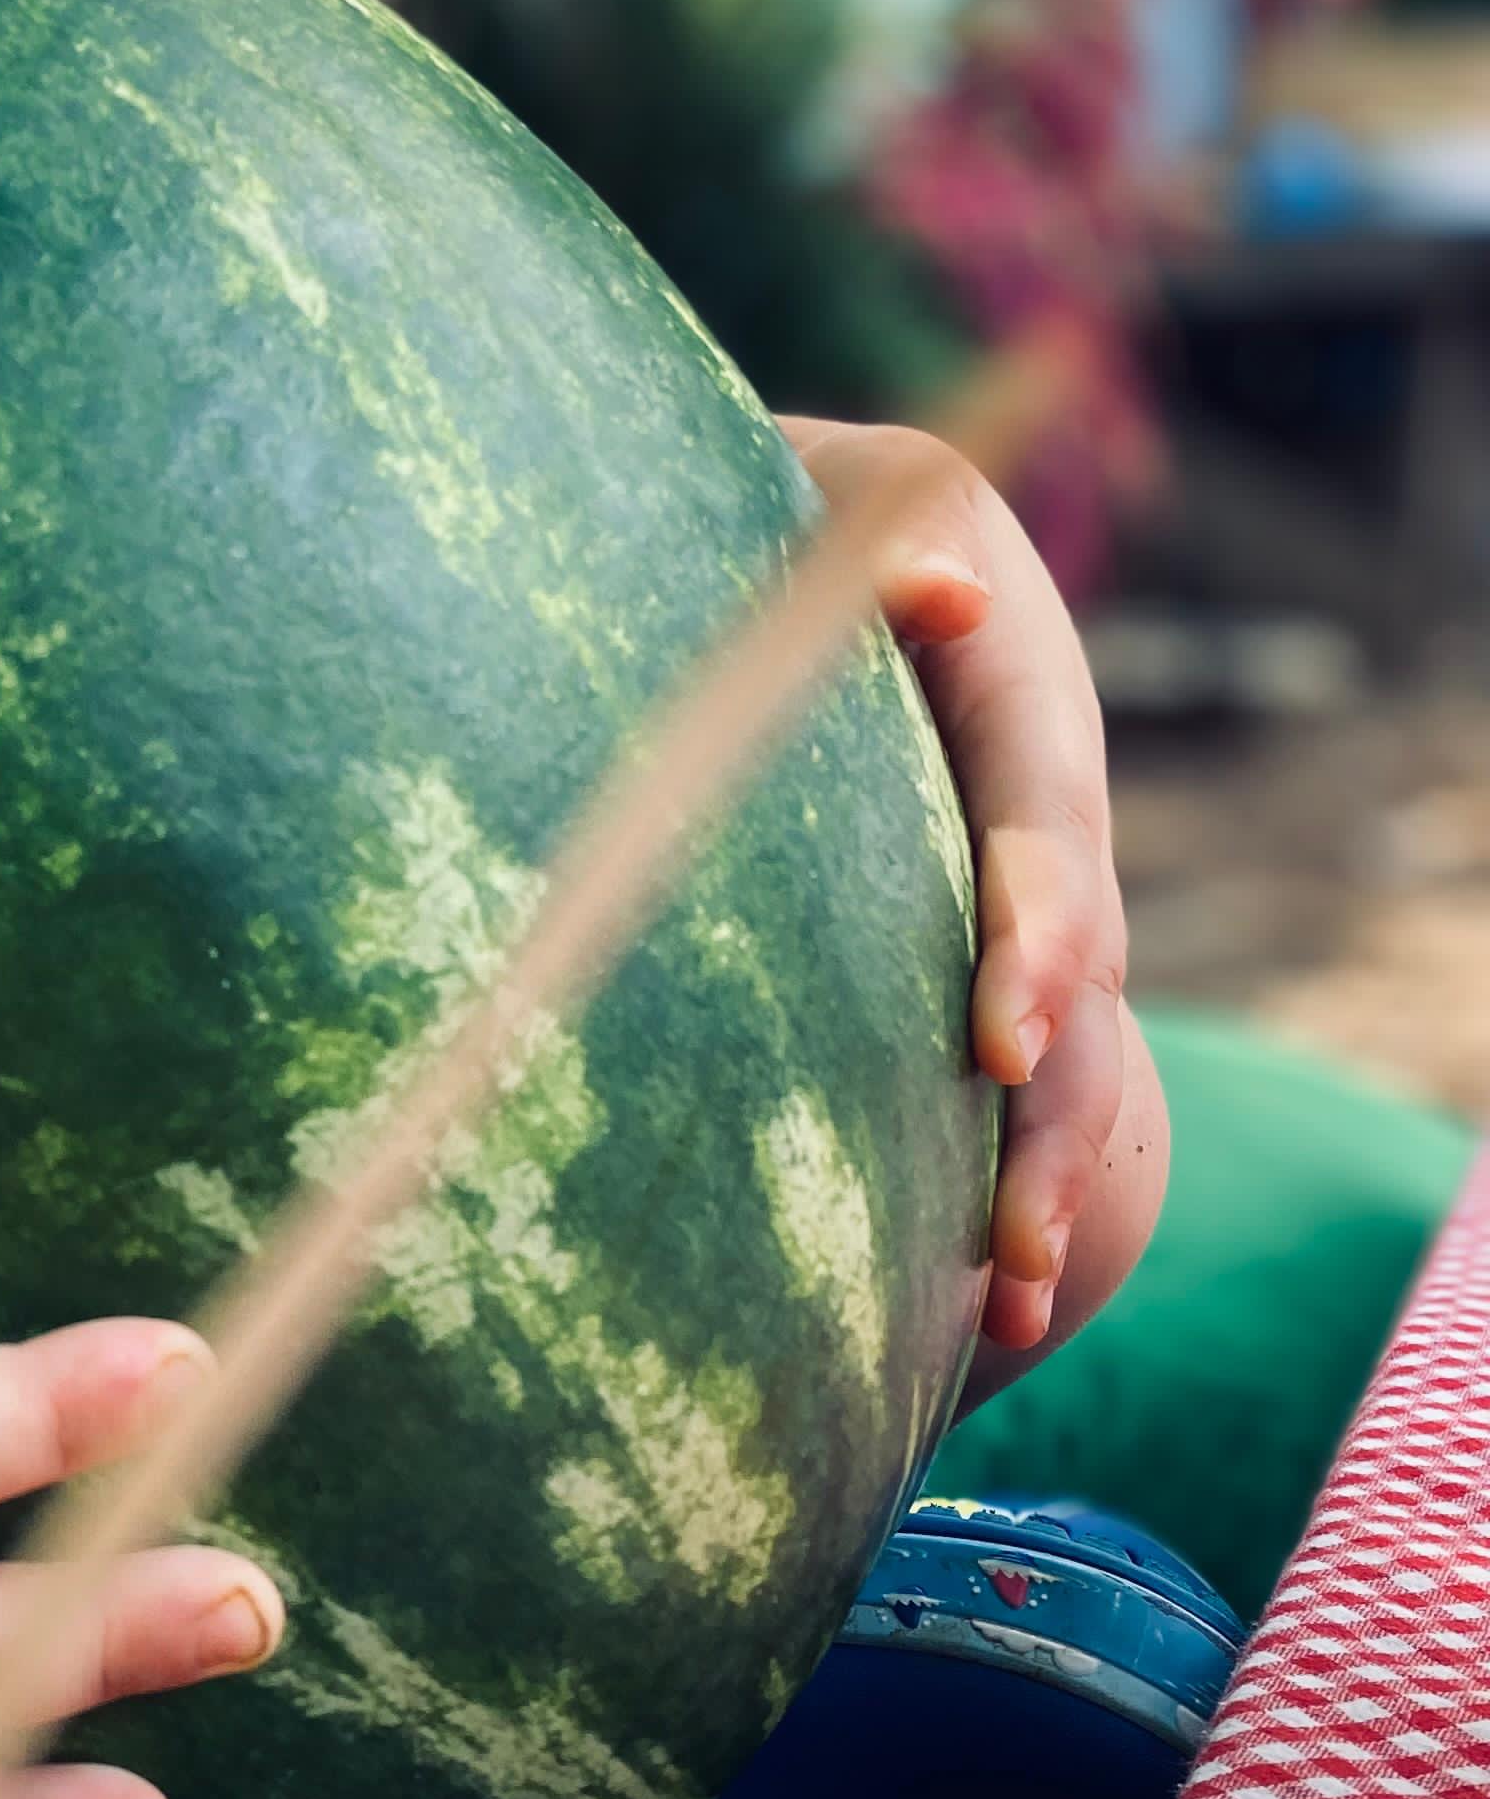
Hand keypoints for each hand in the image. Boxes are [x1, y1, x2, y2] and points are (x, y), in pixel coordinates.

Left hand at [781, 419, 1165, 1381]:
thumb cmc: (727, 497)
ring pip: (1060, 1033)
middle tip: (1008, 1227)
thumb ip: (849, 541)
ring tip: (1000, 1299)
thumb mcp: (785, 483)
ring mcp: (1006, 861)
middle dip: (1048, 1085)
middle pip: (1072, 939)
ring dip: (1036, 1169)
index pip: (1037, 795)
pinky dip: (997, 1184)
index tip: (1003, 1035)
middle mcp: (1027, 770)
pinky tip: (974, 1316)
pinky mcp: (959, 942)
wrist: (726, 534)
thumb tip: (942, 594)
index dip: (1038, 921)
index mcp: (996, 650)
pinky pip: (1006, 1073)